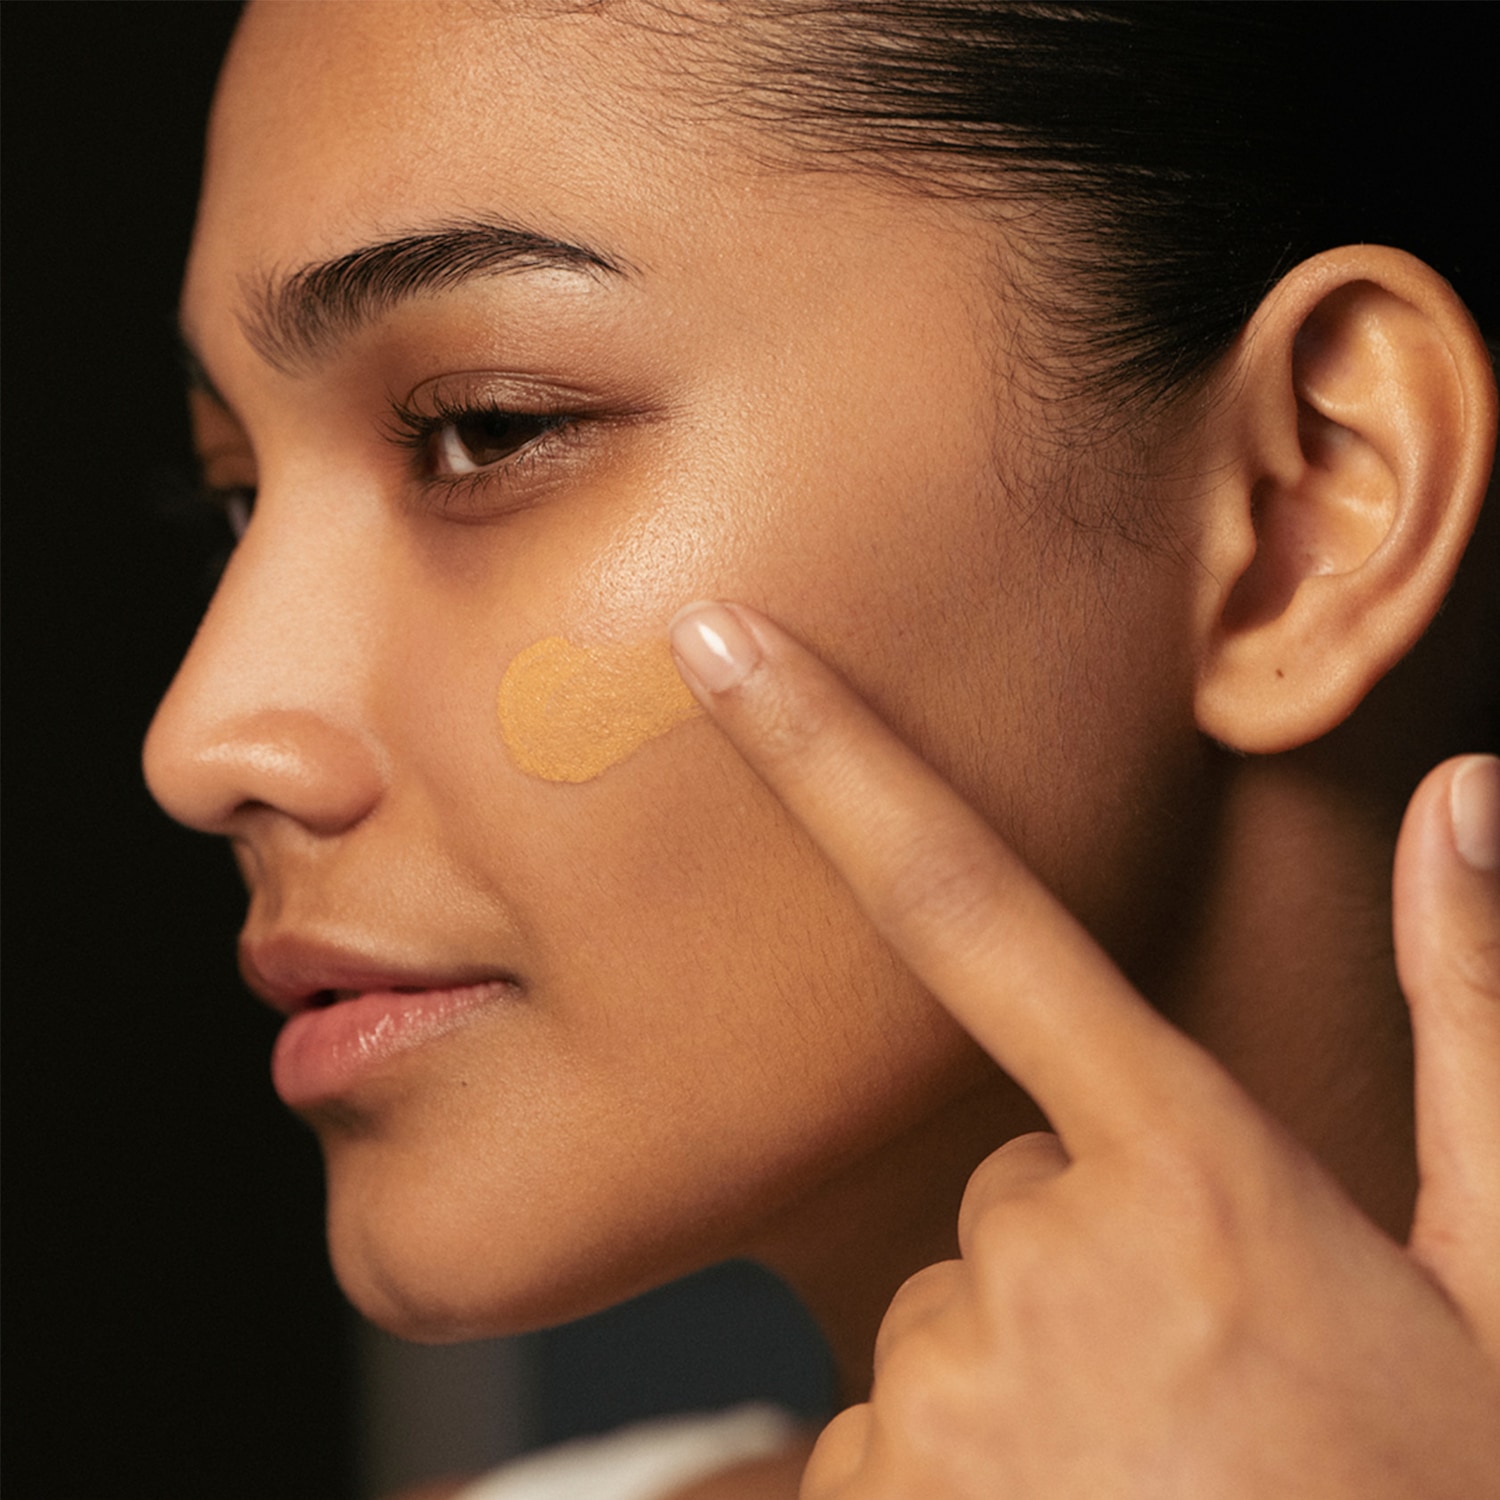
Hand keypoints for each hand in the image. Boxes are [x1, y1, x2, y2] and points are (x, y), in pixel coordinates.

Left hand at [669, 601, 1499, 1499]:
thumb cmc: (1448, 1494)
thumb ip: (1478, 1025)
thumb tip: (1472, 805)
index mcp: (1187, 1169)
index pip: (967, 901)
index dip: (828, 756)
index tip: (720, 651)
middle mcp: (1040, 1258)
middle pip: (997, 1181)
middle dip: (1074, 1245)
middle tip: (1201, 1362)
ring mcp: (946, 1394)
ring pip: (951, 1311)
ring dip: (1030, 1367)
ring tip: (1159, 1466)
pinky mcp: (873, 1498)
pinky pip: (884, 1431)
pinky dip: (963, 1464)